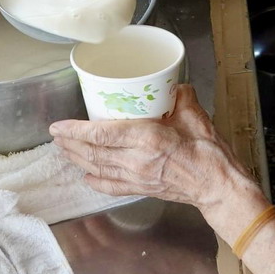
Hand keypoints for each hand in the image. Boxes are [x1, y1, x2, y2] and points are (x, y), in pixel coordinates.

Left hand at [49, 85, 256, 210]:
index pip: (101, 134)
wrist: (218, 186)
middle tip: (56, 135)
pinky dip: (96, 181)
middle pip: (93, 152)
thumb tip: (172, 84)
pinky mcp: (142, 189)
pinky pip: (112, 186)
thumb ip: (180, 96)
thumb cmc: (209, 152)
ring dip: (77, 159)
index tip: (59, 126)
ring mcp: (137, 177)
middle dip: (70, 144)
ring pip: (98, 169)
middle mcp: (136, 160)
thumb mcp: (195, 116)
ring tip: (64, 150)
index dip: (76, 130)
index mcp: (147, 138)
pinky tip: (86, 176)